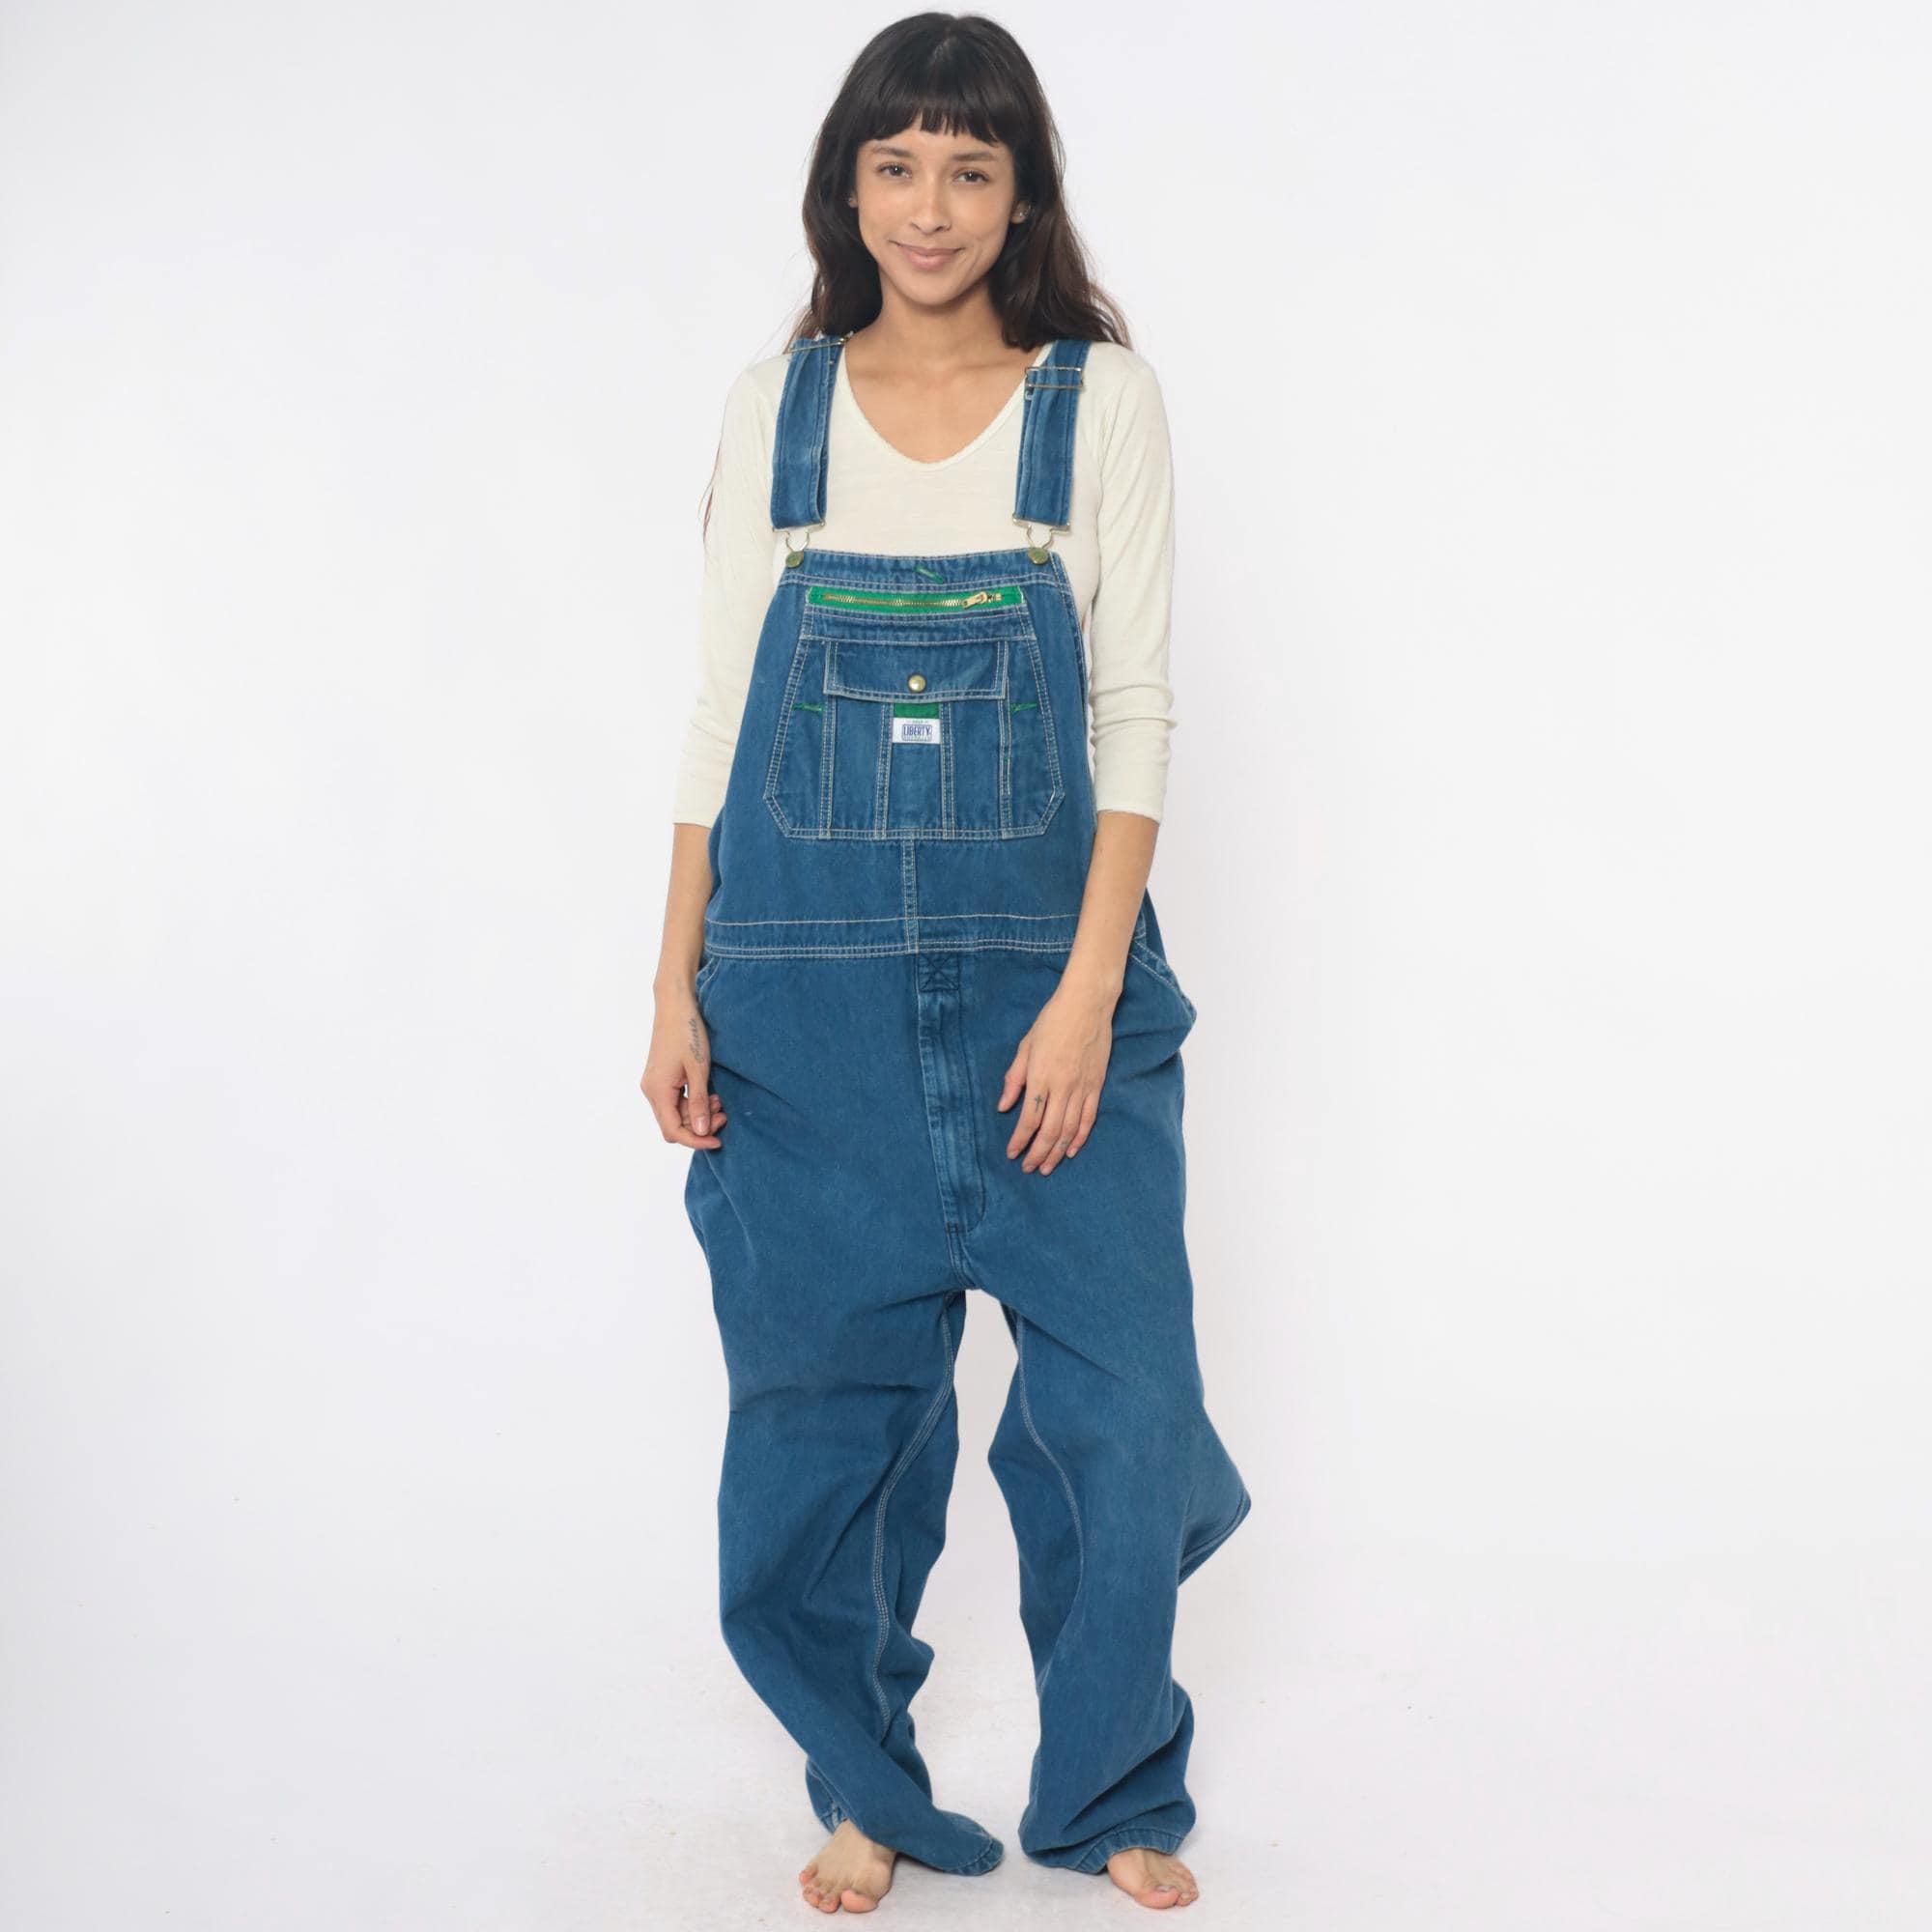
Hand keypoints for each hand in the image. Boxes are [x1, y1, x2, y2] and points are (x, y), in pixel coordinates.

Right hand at [641, 980, 727, 1149]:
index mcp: (657, 1090)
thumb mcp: (698, 1069)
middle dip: (699, 1125)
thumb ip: (699, 1102)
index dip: (695, 1140)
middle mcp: (651, 1091)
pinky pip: (676, 1101)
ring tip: (720, 1101)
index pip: (673, 1130)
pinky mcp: (661, 1078)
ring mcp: (655, 1084)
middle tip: (724, 1114)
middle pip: (674, 1124)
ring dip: (698, 1113)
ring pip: (676, 1113)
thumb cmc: (688, 1032)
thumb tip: (700, 1131)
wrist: (676, 1005)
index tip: (718, 1140)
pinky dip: (693, 1102)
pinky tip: (710, 1094)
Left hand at [997, 973, 1119, 1173]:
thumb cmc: (1052, 1021)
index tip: (1012, 1154)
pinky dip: (1080, 1137)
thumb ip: (1014, 1078)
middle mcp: (1063, 1085)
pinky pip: (1089, 1118)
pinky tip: (1071, 1150)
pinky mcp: (1097, 1085)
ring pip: (1069, 1129)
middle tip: (1029, 1169)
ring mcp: (1083, 1087)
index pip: (1029, 1118)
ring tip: (1047, 1167)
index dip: (1020, 1140)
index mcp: (1041, 1076)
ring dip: (1057, 1152)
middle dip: (1038, 1153)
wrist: (1087, 1004)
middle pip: (1050, 1130)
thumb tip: (1003, 1106)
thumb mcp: (1025, 1046)